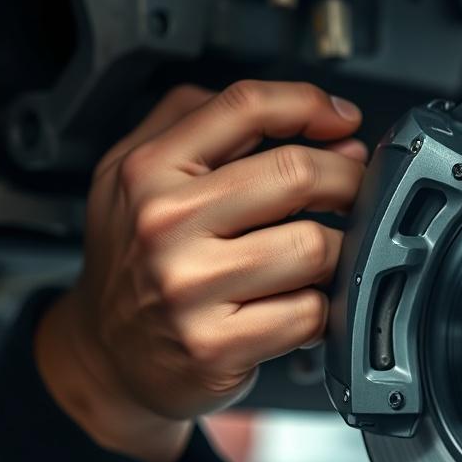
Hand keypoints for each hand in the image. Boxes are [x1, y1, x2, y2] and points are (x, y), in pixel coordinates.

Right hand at [35, 81, 365, 461]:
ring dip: (341, 251)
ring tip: (326, 255)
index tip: (342, 121)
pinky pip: (310, 312)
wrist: (106, 358)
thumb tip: (322, 122)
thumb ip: (210, 125)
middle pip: (296, 173)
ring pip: (315, 246)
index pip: (245, 107)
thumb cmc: (136, 263)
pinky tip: (302, 303)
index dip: (309, 104)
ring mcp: (190, 287)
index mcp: (148, 171)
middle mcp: (165, 224)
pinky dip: (323, 308)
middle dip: (348, 179)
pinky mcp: (217, 346)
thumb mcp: (141, 175)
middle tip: (355, 191)